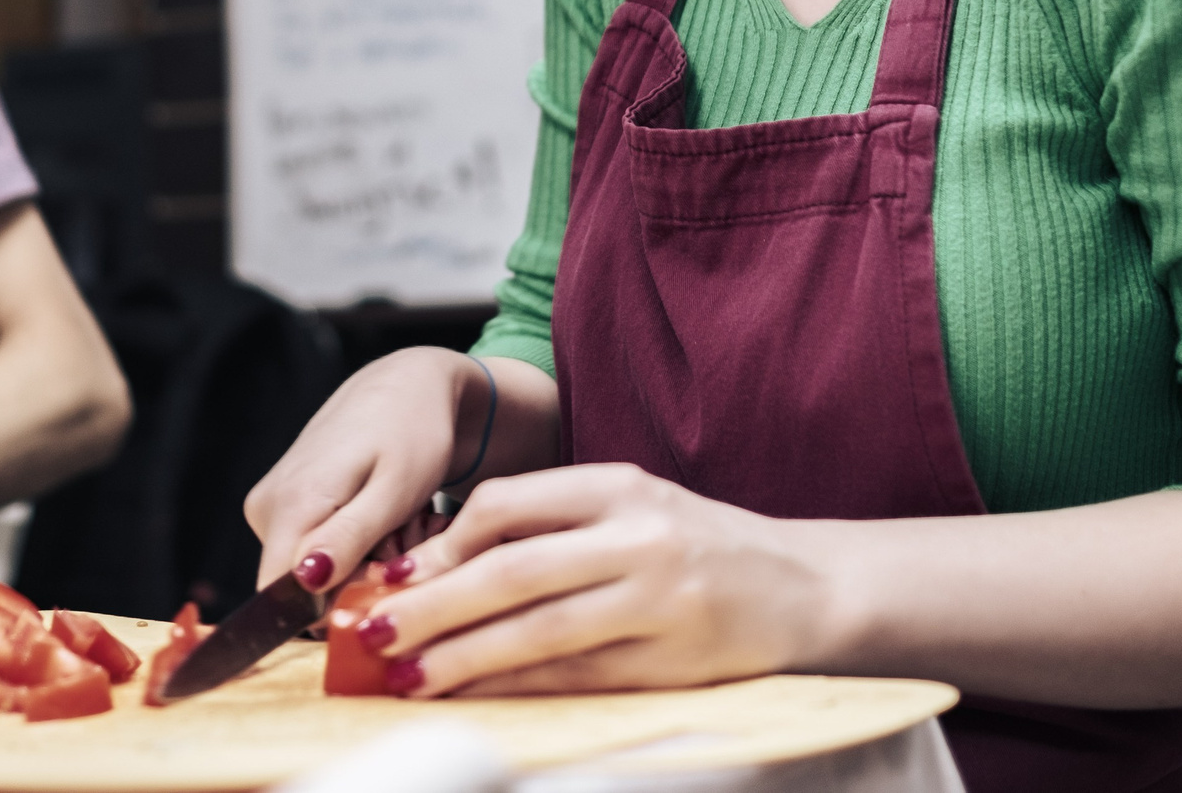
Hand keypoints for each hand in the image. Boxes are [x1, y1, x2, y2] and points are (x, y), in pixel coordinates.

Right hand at [244, 348, 483, 588]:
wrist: (406, 386)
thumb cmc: (412, 432)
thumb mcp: (395, 490)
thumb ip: (348, 537)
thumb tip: (304, 582)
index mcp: (291, 504)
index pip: (282, 597)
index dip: (334, 605)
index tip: (384, 575)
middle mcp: (266, 507)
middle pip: (302, 588)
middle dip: (356, 579)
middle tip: (403, 539)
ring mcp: (269, 505)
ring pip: (311, 572)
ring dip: (360, 562)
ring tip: (395, 523)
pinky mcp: (280, 504)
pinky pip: (311, 551)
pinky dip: (351, 546)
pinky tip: (378, 517)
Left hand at [352, 464, 838, 697]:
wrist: (806, 585)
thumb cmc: (698, 545)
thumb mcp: (629, 507)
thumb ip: (547, 524)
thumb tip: (439, 564)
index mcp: (619, 484)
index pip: (507, 504)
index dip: (442, 544)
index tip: (393, 575)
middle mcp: (639, 534)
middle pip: (511, 571)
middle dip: (432, 606)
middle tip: (374, 634)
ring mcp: (659, 598)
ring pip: (538, 630)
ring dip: (463, 657)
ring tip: (407, 676)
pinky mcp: (673, 659)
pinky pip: (576, 677)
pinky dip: (516, 689)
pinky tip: (475, 697)